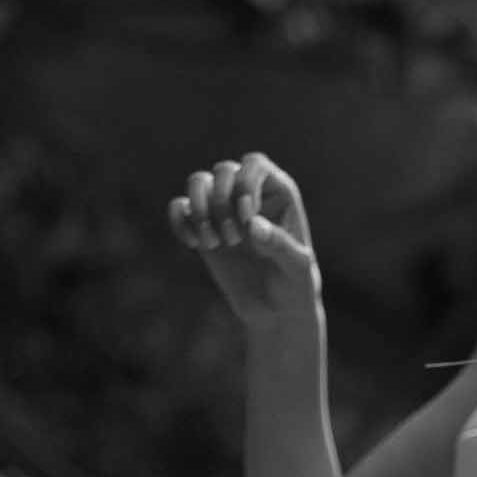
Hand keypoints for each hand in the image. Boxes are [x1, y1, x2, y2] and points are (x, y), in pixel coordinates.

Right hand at [168, 153, 319, 327]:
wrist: (277, 311)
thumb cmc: (296, 285)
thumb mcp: (298, 269)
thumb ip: (280, 245)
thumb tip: (252, 225)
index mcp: (278, 192)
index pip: (254, 164)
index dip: (245, 185)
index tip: (248, 219)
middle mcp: (248, 193)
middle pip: (223, 171)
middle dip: (222, 204)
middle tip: (233, 240)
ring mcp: (224, 208)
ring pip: (198, 181)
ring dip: (200, 210)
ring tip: (212, 244)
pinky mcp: (203, 227)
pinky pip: (179, 208)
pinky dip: (178, 220)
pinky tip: (193, 244)